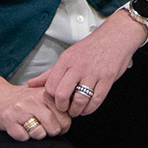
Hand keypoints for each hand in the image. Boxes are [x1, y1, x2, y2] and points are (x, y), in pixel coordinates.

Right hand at [0, 76, 72, 140]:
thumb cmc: (23, 100)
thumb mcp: (42, 93)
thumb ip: (59, 100)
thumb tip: (77, 107)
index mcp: (46, 94)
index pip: (66, 118)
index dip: (63, 126)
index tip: (56, 124)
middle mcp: (34, 100)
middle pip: (54, 128)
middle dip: (50, 133)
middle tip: (43, 127)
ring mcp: (21, 109)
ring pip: (40, 134)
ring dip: (36, 135)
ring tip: (31, 126)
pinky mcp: (9, 119)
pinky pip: (23, 137)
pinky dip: (22, 136)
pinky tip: (19, 127)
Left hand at [27, 8, 146, 116]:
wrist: (116, 36)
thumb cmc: (91, 48)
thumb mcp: (68, 56)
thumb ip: (50, 72)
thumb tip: (31, 84)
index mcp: (66, 60)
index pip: (51, 86)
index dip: (52, 98)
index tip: (56, 100)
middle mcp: (78, 66)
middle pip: (62, 94)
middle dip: (62, 106)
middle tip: (65, 108)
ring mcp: (93, 73)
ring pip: (79, 100)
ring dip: (76, 110)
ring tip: (76, 110)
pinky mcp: (107, 79)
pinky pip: (96, 100)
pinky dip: (90, 109)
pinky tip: (87, 108)